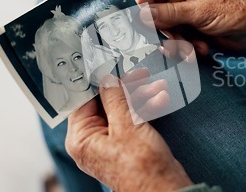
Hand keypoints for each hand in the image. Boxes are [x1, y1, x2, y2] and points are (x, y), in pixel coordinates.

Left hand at [65, 72, 192, 191]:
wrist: (164, 190)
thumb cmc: (141, 167)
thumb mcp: (126, 125)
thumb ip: (115, 98)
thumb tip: (107, 79)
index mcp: (81, 138)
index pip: (82, 100)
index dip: (97, 81)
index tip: (109, 65)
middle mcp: (93, 141)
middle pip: (105, 103)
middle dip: (126, 88)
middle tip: (141, 74)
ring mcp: (112, 143)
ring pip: (122, 110)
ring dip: (141, 96)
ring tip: (157, 85)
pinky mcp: (129, 145)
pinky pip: (133, 120)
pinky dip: (146, 109)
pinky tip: (160, 100)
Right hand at [135, 0, 245, 54]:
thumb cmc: (240, 11)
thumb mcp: (203, 11)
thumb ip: (170, 13)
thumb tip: (142, 15)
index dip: (142, 7)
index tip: (145, 25)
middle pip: (152, 15)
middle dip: (162, 32)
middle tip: (172, 42)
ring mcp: (184, 15)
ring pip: (163, 32)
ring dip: (176, 44)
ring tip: (193, 48)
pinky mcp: (190, 32)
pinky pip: (176, 43)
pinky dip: (185, 49)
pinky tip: (201, 48)